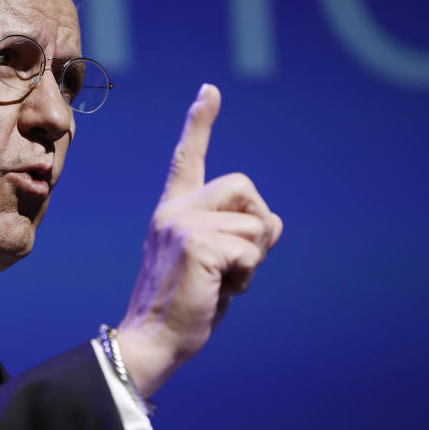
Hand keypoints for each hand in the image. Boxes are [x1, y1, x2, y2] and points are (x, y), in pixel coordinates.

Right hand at [116, 84, 282, 397]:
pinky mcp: (195, 243)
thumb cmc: (186, 305)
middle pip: (245, 186)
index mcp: (174, 211)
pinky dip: (247, 275)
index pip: (187, 158)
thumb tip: (274, 222)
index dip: (199, 123)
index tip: (210, 90)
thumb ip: (239, 236)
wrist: (154, 339)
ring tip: (224, 282)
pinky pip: (250, 248)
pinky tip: (221, 290)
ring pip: (256, 223)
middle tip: (237, 263)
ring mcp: (182, 224)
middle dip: (257, 225)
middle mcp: (174, 209)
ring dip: (253, 259)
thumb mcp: (216, 263)